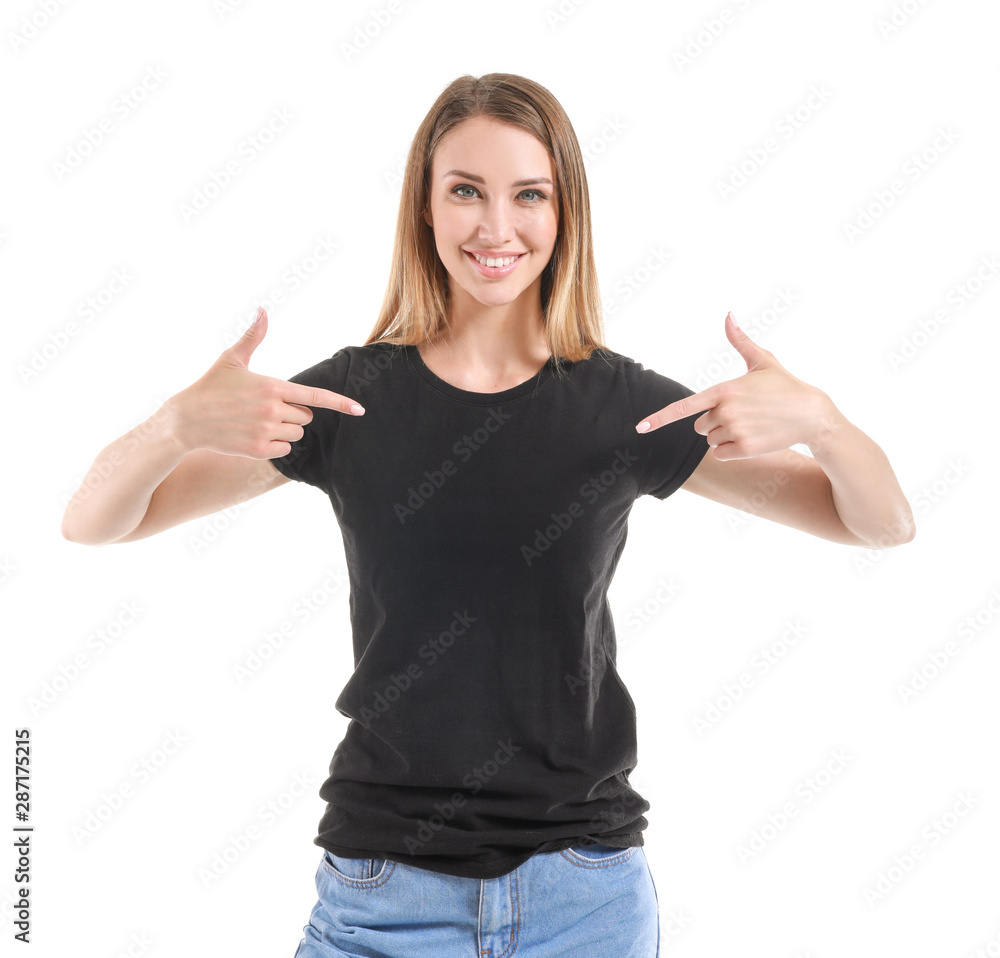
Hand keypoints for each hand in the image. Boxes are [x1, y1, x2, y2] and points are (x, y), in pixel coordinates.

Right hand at [163, 307, 364, 457]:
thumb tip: (262, 308)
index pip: (314, 395)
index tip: (360, 410)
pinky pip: (285, 450)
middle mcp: (272, 410)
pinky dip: (276, 445)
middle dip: (293, 412)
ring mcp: (266, 432)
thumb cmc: (210, 387)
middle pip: (306, 416)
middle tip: (265, 408)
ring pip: (297, 434)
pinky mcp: (259, 450)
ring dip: (285, 430)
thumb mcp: (232, 359)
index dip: (340, 403)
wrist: (185, 421)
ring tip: (257, 421)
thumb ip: (253, 336)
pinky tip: (254, 436)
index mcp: (271, 386)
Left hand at [634, 312, 831, 460]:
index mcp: (724, 389)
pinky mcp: (745, 449)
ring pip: (711, 440)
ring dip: (724, 436)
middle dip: (715, 421)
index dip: (659, 418)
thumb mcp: (762, 361)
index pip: (684, 406)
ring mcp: (735, 431)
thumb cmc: (785, 385)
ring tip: (751, 424)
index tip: (640, 427)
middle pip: (700, 426)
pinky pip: (722, 454)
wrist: (812, 414)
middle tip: (742, 414)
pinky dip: (733, 450)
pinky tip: (752, 439)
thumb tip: (728, 314)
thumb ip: (740, 340)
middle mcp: (726, 411)